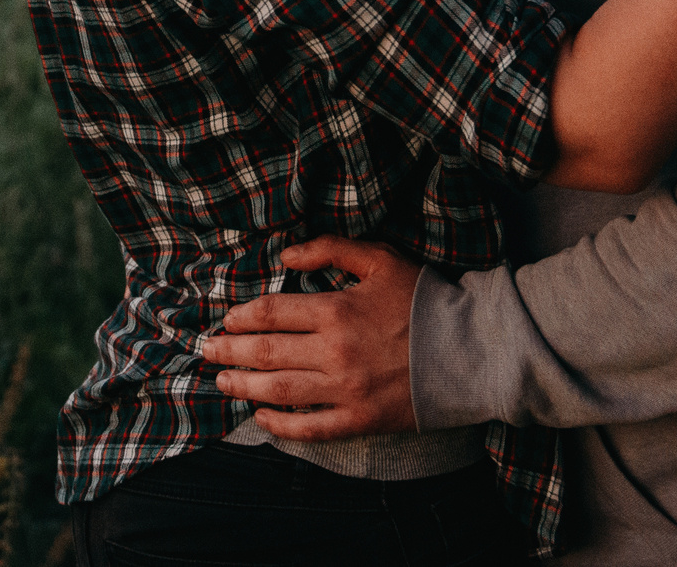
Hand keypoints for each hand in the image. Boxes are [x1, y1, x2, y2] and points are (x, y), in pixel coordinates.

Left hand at [195, 236, 419, 440]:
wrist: (470, 350)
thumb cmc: (424, 300)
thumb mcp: (380, 260)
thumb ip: (331, 249)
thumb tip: (286, 254)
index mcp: (336, 311)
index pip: (272, 313)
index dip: (243, 317)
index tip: (227, 320)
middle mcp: (334, 353)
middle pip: (267, 353)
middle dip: (229, 351)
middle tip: (206, 350)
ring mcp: (346, 390)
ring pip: (279, 390)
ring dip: (243, 386)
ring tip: (221, 381)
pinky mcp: (360, 420)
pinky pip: (310, 428)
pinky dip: (281, 425)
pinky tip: (261, 418)